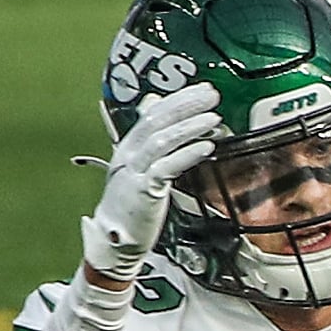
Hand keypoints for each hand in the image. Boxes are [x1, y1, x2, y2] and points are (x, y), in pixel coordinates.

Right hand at [79, 83, 220, 282]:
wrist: (116, 241)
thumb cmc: (134, 204)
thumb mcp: (140, 166)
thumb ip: (150, 138)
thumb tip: (154, 104)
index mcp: (129, 147)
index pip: (153, 113)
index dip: (179, 99)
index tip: (204, 89)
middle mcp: (128, 154)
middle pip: (157, 121)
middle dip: (186, 105)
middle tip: (212, 94)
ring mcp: (134, 172)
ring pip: (161, 140)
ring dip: (190, 127)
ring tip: (214, 117)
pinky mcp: (144, 191)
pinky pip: (166, 168)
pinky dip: (187, 154)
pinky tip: (207, 146)